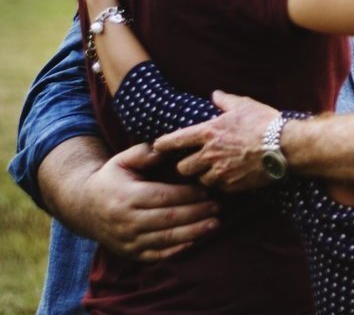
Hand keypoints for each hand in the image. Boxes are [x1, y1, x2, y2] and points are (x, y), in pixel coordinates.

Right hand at [67, 143, 219, 260]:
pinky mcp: (130, 252)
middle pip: (168, 218)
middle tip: (218, 206)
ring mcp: (127, 239)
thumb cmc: (111, 180)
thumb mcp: (121, 161)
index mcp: (126, 196)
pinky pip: (157, 255)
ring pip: (166, 238)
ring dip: (194, 232)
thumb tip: (164, 149)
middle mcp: (126, 221)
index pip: (163, 196)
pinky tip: (197, 241)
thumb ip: (143, 153)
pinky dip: (178, 250)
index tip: (208, 190)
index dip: (188, 195)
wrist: (84, 207)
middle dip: (197, 213)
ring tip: (215, 223)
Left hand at [152, 91, 282, 191]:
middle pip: (182, 167)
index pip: (176, 140)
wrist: (286, 146)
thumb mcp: (244, 105)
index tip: (157, 146)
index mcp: (209, 132)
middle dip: (186, 166)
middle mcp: (210, 154)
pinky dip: (222, 184)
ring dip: (204, 176)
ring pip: (200, 180)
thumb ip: (225, 101)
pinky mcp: (233, 184)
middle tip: (193, 163)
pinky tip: (230, 178)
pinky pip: (219, 187)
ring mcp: (220, 171)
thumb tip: (215, 94)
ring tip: (213, 172)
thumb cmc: (265, 122)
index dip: (163, 144)